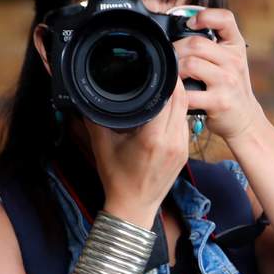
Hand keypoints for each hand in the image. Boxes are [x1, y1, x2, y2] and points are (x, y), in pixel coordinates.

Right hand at [84, 79, 189, 228]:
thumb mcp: (101, 144)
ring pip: (186, 111)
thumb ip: (95, 117)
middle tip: (162, 70)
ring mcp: (181, 148)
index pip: (168, 97)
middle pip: (181, 100)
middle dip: (174, 82)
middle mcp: (172, 141)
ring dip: (178, 97)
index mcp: (152, 138)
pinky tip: (167, 109)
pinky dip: (178, 113)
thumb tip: (87, 96)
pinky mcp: (185, 153)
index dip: (166, 78)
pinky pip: (185, 124)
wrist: (134, 207)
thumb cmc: (116, 178)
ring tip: (165, 86)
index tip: (157, 66)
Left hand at [173, 8, 265, 142]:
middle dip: (176, 49)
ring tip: (173, 76)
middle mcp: (234, 61)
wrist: (245, 119)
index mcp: (235, 47)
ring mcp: (227, 81)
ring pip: (190, 64)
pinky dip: (178, 94)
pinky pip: (189, 94)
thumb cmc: (231, 88)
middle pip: (196, 43)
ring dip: (175, 71)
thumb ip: (213, 45)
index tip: (190, 23)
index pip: (225, 19)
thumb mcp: (231, 60)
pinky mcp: (219, 102)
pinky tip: (177, 94)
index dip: (205, 16)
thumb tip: (181, 30)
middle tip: (169, 58)